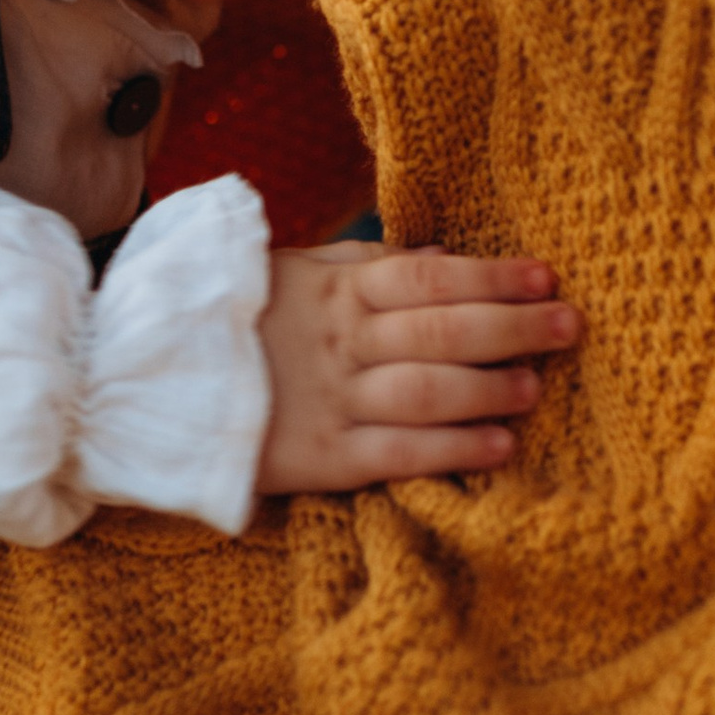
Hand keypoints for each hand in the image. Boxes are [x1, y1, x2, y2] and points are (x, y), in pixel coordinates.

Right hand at [256, 244, 578, 493]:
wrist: (144, 380)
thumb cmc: (232, 321)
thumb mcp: (292, 273)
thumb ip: (365, 264)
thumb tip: (441, 256)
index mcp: (336, 292)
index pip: (430, 277)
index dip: (492, 276)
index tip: (545, 275)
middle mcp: (340, 342)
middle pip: (441, 331)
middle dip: (513, 327)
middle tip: (570, 325)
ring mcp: (330, 401)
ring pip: (426, 392)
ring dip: (489, 389)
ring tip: (536, 387)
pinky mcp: (319, 459)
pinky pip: (396, 454)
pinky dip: (452, 450)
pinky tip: (500, 446)